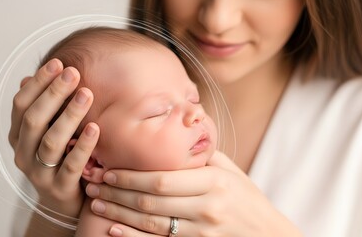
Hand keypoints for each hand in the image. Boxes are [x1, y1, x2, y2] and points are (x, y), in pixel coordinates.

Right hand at [9, 58, 99, 219]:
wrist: (68, 201)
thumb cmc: (60, 158)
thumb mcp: (49, 132)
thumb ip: (43, 109)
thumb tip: (30, 78)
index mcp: (18, 137)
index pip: (21, 105)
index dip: (38, 83)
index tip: (58, 63)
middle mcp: (23, 154)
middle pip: (34, 119)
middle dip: (53, 93)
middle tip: (73, 73)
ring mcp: (39, 174)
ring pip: (51, 141)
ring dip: (69, 115)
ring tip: (86, 94)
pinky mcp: (59, 189)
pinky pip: (71, 166)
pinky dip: (82, 146)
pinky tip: (94, 127)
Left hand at [85, 152, 301, 236]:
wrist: (269, 235)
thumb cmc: (247, 198)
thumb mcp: (230, 171)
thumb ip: (202, 156)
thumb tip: (175, 134)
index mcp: (213, 182)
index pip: (162, 178)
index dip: (130, 176)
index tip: (107, 170)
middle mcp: (206, 206)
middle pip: (150, 200)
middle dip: (116, 192)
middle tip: (92, 185)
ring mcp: (202, 230)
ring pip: (150, 222)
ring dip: (118, 213)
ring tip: (96, 203)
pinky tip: (113, 230)